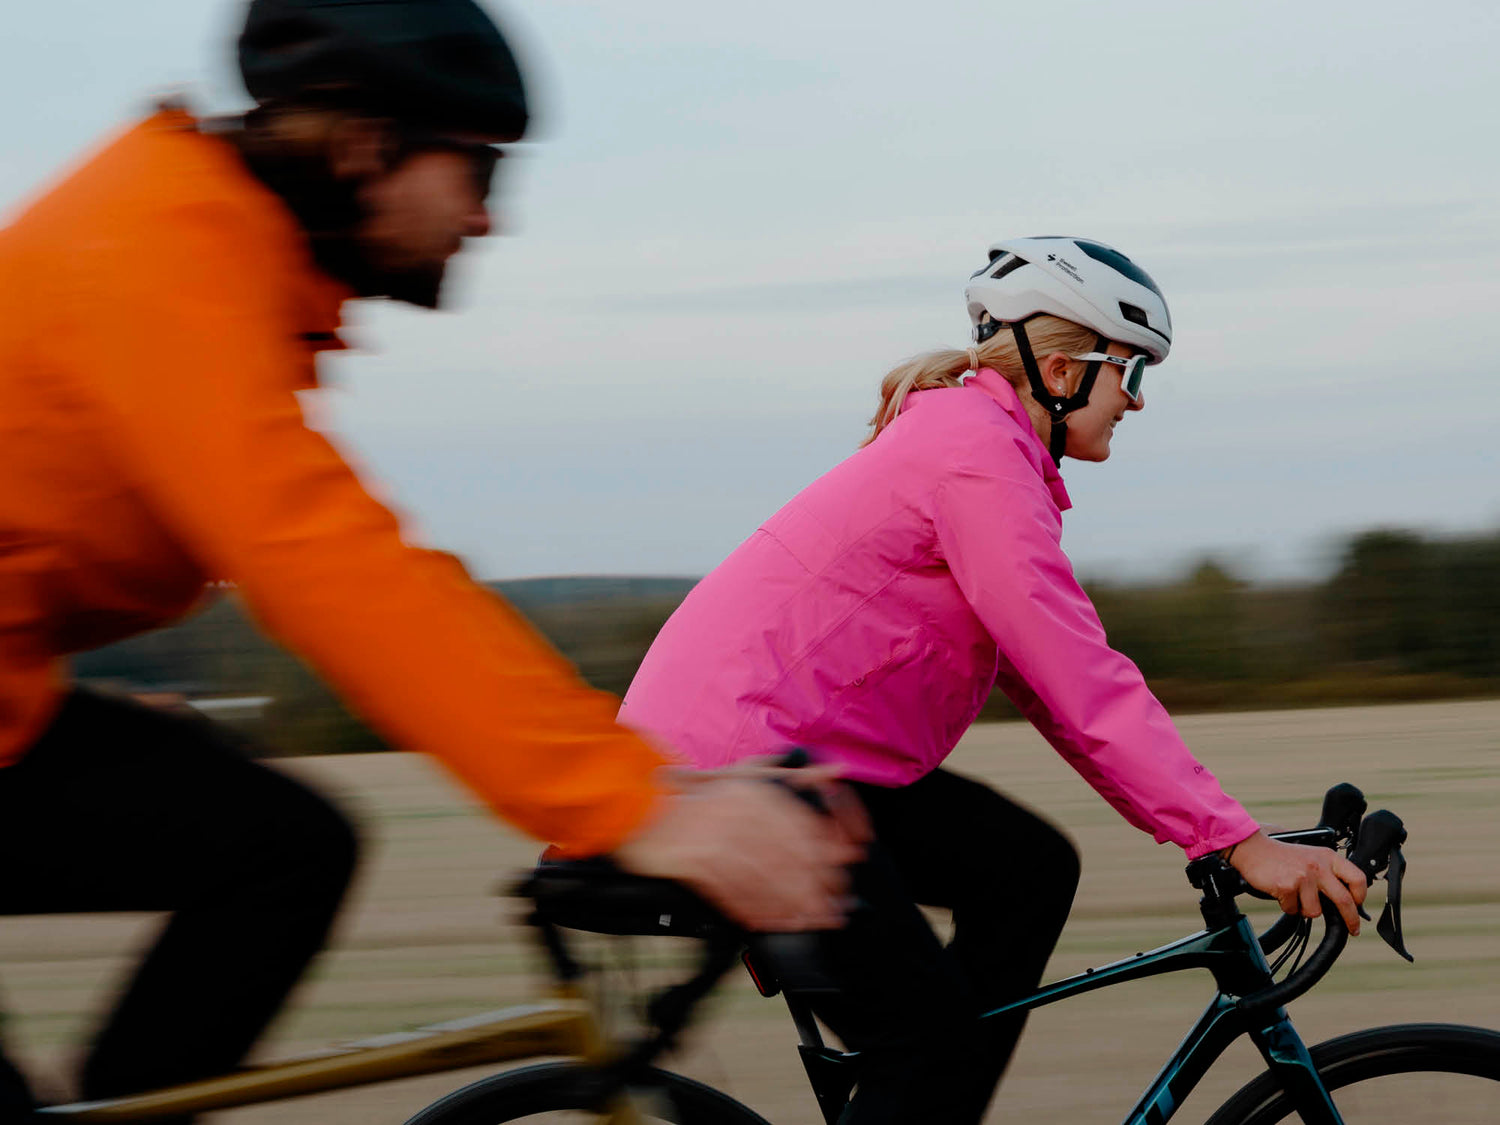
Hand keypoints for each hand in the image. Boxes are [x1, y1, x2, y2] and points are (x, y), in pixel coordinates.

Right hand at [613, 764, 866, 931]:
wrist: (640, 807)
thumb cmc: (696, 793)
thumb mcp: (747, 774)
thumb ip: (795, 775)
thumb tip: (837, 771)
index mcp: (756, 793)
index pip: (804, 828)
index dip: (827, 856)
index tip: (841, 875)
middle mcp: (740, 815)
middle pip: (788, 860)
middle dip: (813, 890)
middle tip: (829, 913)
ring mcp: (717, 841)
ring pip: (764, 881)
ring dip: (788, 907)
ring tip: (805, 924)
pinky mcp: (696, 864)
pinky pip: (733, 893)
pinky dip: (753, 911)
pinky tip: (766, 923)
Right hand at [1224, 831, 1368, 934]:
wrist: (1252, 848)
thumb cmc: (1280, 855)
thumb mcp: (1310, 856)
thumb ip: (1327, 872)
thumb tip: (1343, 898)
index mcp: (1327, 857)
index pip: (1357, 878)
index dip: (1360, 896)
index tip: (1357, 906)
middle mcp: (1318, 866)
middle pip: (1344, 900)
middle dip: (1350, 920)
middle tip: (1352, 929)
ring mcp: (1303, 877)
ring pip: (1315, 911)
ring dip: (1304, 909)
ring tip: (1294, 895)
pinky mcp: (1287, 887)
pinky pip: (1293, 910)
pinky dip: (1287, 906)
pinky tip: (1280, 892)